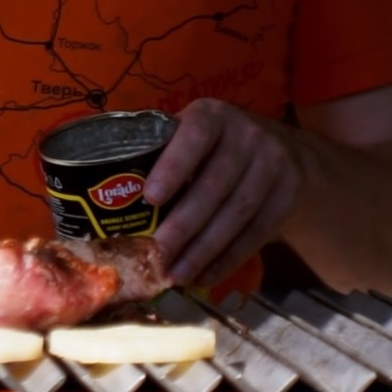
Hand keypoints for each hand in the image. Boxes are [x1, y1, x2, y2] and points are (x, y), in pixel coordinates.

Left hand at [142, 99, 303, 286]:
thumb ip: (161, 154)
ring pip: (236, 214)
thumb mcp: (194, 136)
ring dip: (204, 250)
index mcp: (212, 116)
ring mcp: (273, 163)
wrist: (286, 151)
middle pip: (214, 187)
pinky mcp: (289, 193)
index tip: (150, 199)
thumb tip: (102, 199)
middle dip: (183, 227)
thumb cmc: (216, 148)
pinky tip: (206, 276)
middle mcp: (247, 134)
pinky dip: (230, 258)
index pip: (193, 138)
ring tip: (176, 275)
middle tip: (157, 256)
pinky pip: (257, 231)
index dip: (172, 168)